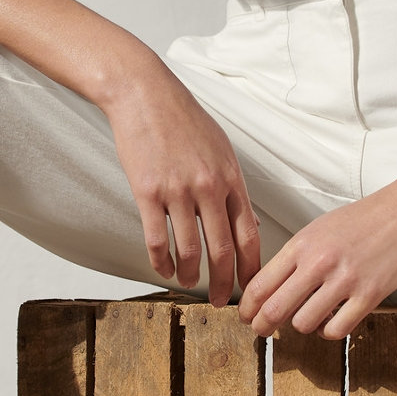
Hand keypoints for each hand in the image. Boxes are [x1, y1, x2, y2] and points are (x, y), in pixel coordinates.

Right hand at [102, 61, 262, 306]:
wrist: (144, 93)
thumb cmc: (183, 119)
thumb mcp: (221, 148)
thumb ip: (234, 187)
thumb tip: (250, 223)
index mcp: (230, 177)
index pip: (249, 234)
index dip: (252, 267)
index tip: (252, 287)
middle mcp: (208, 186)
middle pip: (223, 249)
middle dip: (226, 283)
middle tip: (224, 302)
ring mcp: (178, 190)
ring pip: (190, 249)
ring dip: (191, 275)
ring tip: (189, 283)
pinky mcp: (147, 191)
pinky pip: (157, 239)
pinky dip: (161, 262)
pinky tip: (163, 269)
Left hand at [236, 179, 396, 339]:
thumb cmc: (362, 219)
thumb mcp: (318, 229)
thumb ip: (295, 257)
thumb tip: (271, 287)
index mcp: (302, 243)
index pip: (260, 284)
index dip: (247, 307)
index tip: (245, 316)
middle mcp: (319, 262)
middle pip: (274, 309)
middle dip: (262, 326)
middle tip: (261, 331)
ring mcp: (345, 280)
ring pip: (303, 323)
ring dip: (300, 327)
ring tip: (306, 318)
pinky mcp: (369, 295)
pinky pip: (336, 330)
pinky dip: (328, 332)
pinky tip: (331, 322)